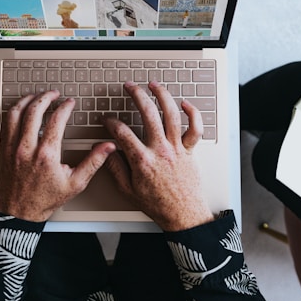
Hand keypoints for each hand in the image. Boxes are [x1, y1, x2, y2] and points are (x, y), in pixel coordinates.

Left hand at [0, 90, 115, 221]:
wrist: (19, 212)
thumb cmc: (45, 200)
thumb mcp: (75, 183)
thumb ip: (93, 162)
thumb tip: (107, 147)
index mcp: (46, 155)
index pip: (56, 120)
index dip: (64, 107)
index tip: (69, 103)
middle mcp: (27, 149)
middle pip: (34, 111)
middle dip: (46, 97)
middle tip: (54, 94)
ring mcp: (12, 148)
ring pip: (16, 113)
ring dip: (27, 100)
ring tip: (37, 96)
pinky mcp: (3, 150)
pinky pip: (5, 123)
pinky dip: (13, 111)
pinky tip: (21, 109)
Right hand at [103, 81, 213, 231]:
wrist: (183, 215)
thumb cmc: (158, 204)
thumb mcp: (128, 190)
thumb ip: (115, 168)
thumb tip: (105, 152)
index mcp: (142, 160)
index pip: (122, 132)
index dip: (111, 122)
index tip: (107, 119)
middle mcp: (161, 150)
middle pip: (148, 113)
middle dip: (136, 95)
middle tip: (130, 86)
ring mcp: (177, 148)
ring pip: (172, 114)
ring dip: (162, 96)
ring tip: (154, 85)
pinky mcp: (190, 150)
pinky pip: (195, 128)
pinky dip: (193, 113)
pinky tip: (184, 104)